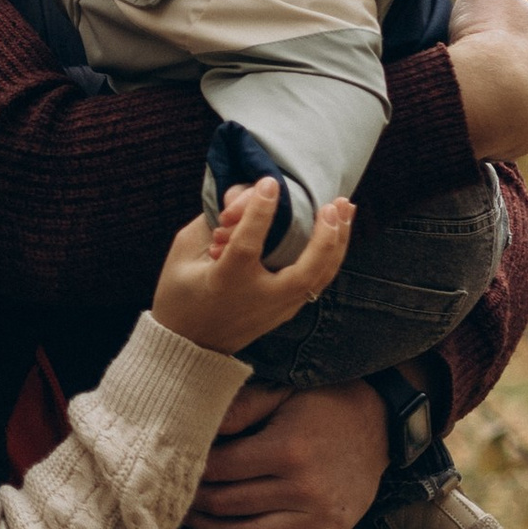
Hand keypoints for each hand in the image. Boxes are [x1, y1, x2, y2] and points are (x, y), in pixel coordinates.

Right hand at [150, 177, 353, 356]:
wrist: (189, 345)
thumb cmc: (180, 294)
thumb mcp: (182, 256)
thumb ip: (210, 225)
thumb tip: (242, 198)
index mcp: (228, 281)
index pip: (249, 242)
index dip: (260, 210)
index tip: (270, 182)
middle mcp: (261, 298)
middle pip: (307, 268)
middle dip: (326, 235)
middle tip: (332, 204)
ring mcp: (278, 308)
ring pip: (321, 276)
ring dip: (338, 242)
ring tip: (346, 210)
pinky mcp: (287, 311)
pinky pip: (317, 280)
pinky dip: (331, 255)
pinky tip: (337, 233)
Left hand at [184, 377, 389, 528]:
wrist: (380, 422)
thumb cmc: (324, 404)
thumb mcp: (282, 392)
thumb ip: (240, 408)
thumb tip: (197, 426)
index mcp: (285, 449)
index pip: (220, 470)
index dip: (192, 471)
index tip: (176, 470)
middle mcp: (302, 488)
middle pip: (229, 505)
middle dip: (196, 503)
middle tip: (177, 498)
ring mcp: (319, 515)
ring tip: (195, 523)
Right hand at [447, 0, 527, 161]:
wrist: (483, 96)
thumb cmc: (485, 36)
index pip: (524, 26)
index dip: (497, 26)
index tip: (474, 31)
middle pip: (523, 65)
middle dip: (501, 65)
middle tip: (467, 64)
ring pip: (517, 98)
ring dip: (496, 96)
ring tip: (466, 93)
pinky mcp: (525, 138)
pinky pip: (506, 127)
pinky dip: (491, 122)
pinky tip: (469, 116)